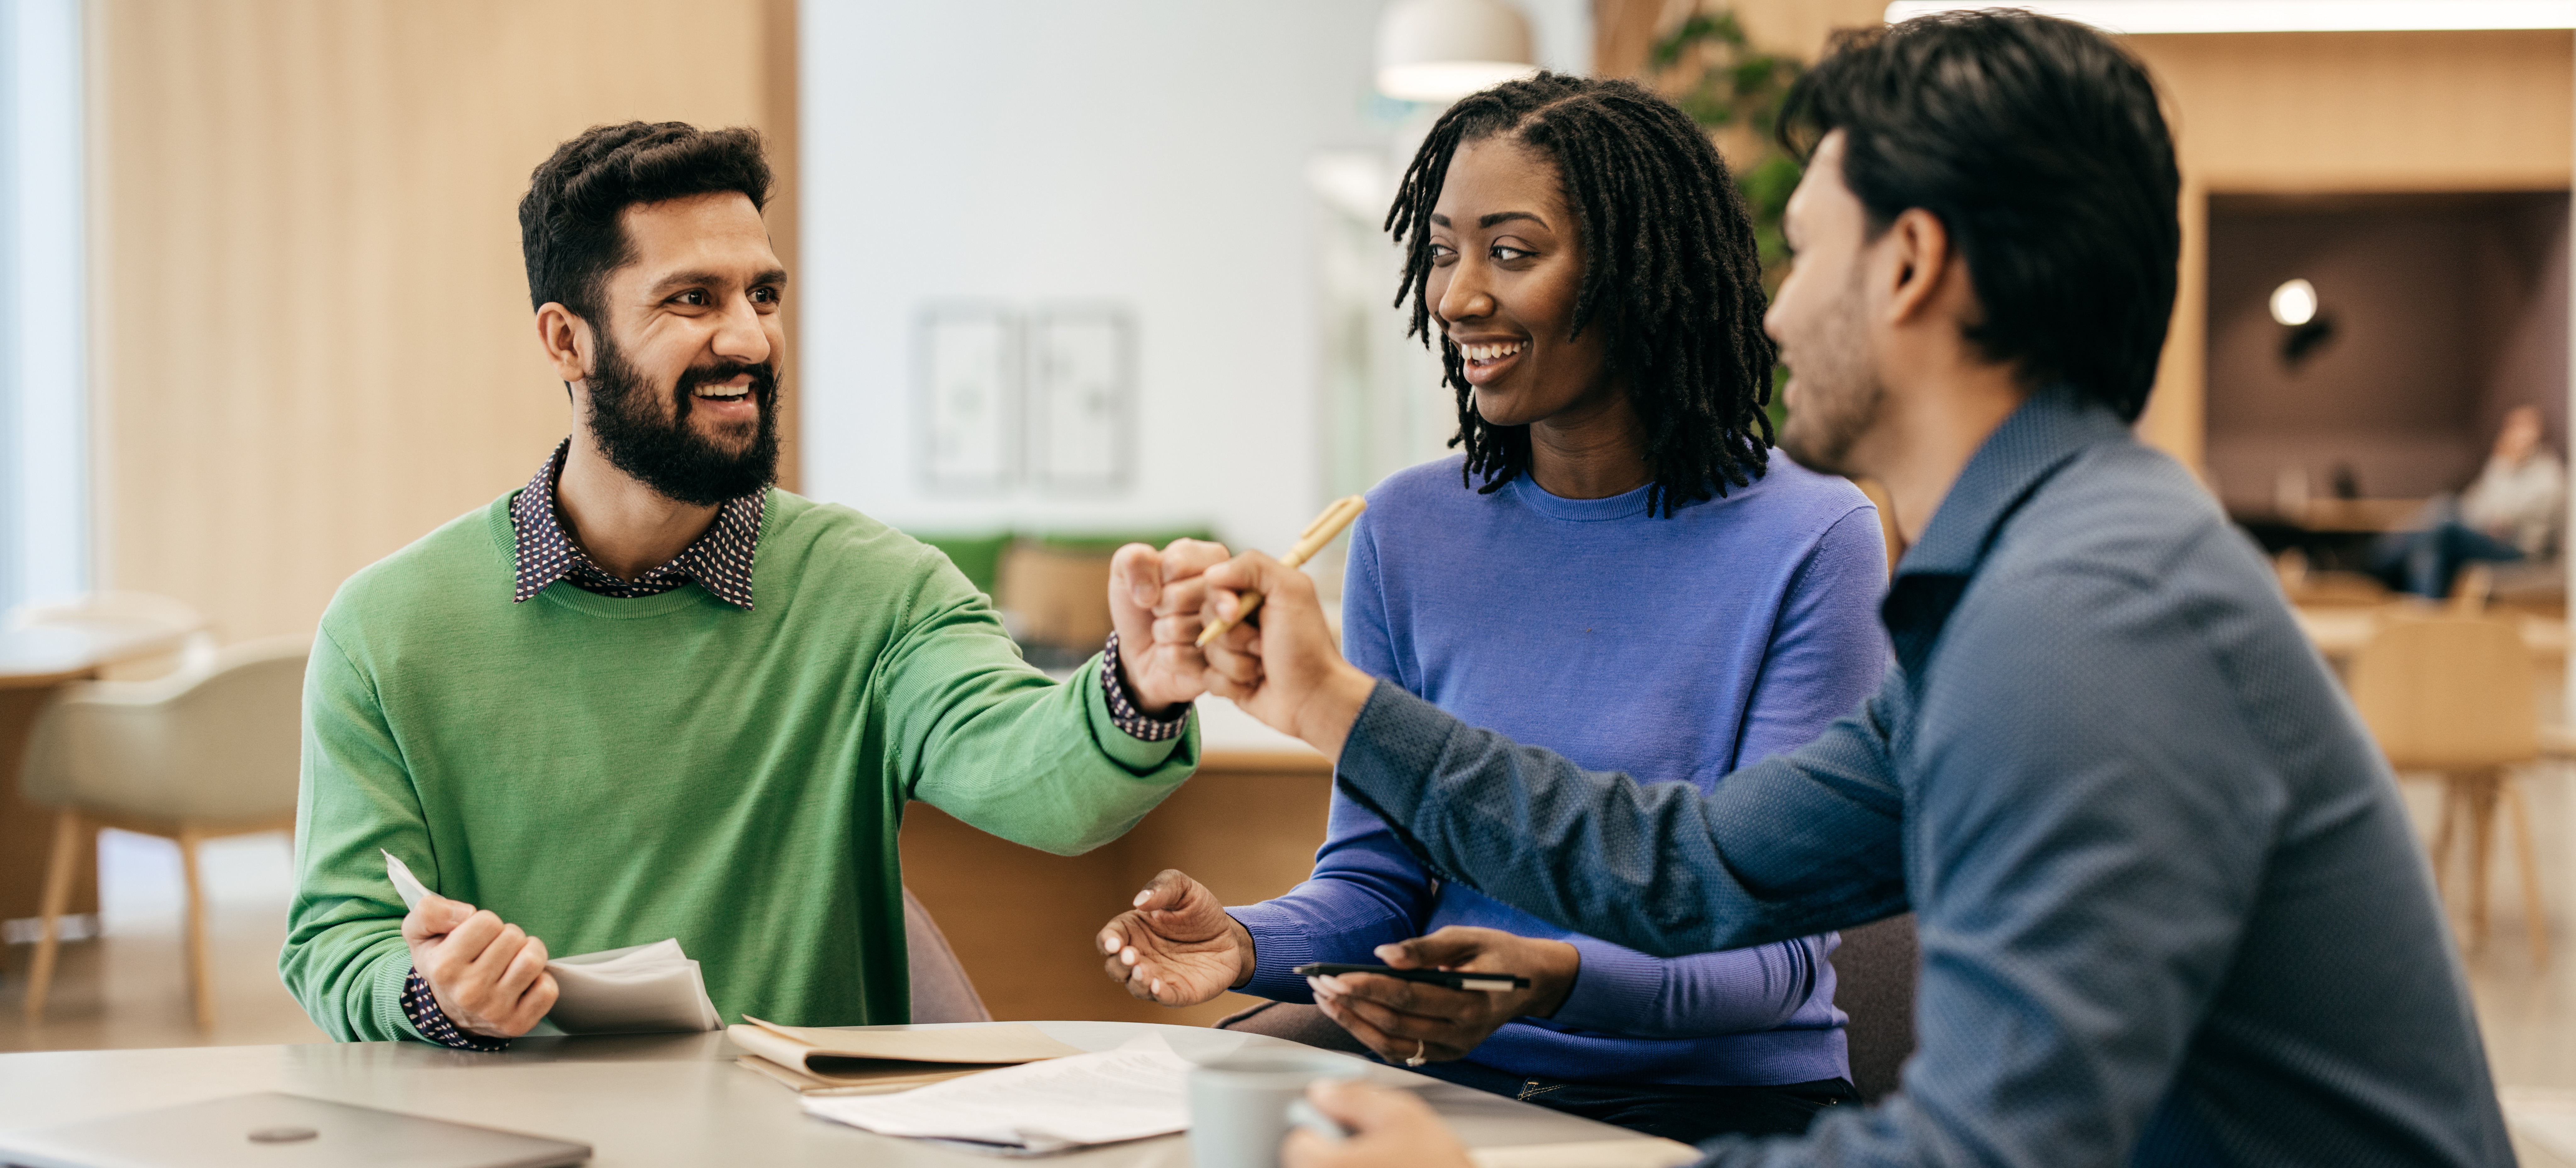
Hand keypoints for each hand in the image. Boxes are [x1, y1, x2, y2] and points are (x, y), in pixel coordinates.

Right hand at [402, 893, 558, 1037]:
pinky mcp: (516, 1024)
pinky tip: (522, 983)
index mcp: (443, 967)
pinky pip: (547, 989)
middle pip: (513, 937)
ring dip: (528, 953)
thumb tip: (465, 913)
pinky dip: (540, 980)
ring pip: (533, 960)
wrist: (449, 1012)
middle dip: (507, 937)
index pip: (488, 921)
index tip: (477, 937)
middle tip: (494, 951)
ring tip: (512, 961)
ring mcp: (493, 1011)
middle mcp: (467, 992)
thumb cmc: (442, 965)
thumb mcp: (421, 934)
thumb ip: (430, 912)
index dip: (485, 923)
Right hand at [1095, 869, 1256, 1005]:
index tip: (1114, 942)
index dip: (1107, 941)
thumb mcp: (1184, 889)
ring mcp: (1157, 976)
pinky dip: (1159, 994)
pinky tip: (1158, 987)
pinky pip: (1164, 997)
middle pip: (1116, 967)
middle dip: (1119, 964)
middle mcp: (1140, 956)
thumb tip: (1140, 900)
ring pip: (1136, 986)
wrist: (1230, 934)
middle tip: (1130, 956)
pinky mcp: (1178, 992)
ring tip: (1143, 971)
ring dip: (1136, 981)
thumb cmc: (1200, 911)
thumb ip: (1163, 887)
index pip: (1109, 938)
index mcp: (1133, 930)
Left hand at [1110, 537, 1231, 712]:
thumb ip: (1133, 560)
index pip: (1176, 563)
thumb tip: (1149, 594)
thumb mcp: (1127, 573)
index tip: (1162, 584)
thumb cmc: (1143, 605)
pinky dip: (1165, 656)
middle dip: (1160, 607)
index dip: (1157, 579)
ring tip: (1171, 631)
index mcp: (1214, 559)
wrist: (1145, 650)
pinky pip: (1177, 656)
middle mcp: (1231, 591)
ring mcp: (1231, 631)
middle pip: (1179, 596)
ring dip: (1162, 632)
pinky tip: (1176, 652)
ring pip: (1178, 628)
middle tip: (1165, 610)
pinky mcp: (1224, 665)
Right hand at [1199, 551, 1376, 757]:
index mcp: (1254, 592)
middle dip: (1234, 637)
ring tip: (1264, 666)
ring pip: (1206, 652)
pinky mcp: (1225, 677)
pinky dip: (1231, 684)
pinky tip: (1254, 685)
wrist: (1313, 697)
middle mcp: (1241, 618)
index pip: (1212, 585)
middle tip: (1263, 644)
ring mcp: (1232, 649)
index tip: (1235, 612)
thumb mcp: (1290, 591)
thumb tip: (1211, 573)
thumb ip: (1252, 566)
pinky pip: (1207, 678)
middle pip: (1205, 619)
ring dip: (1237, 663)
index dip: (1219, 602)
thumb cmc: (1306, 645)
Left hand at [1281, 1079, 1472, 1167]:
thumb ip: (1354, 1098)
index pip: (1296, 1143)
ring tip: (1381, 1165)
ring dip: (1347, 1166)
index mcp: (1327, 1166)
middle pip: (1308, 1166)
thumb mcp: (1403, 1115)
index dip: (1320, 1130)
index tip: (1342, 1130)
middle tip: (1368, 1151)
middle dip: (1330, 1154)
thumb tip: (1320, 1092)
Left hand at [1307, 927, 1579, 1064]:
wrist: (1529, 982)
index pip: (1409, 997)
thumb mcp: (1467, 938)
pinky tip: (1348, 1015)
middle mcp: (1461, 1033)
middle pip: (1395, 1023)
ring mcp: (1453, 1049)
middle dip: (1353, 1003)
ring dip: (1353, 1023)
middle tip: (1319, 982)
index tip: (1335, 975)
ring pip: (1391, 1044)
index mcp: (1470, 1002)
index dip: (1369, 988)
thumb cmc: (1497, 953)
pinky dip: (1370, 1036)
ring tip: (1324, 999)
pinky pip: (1400, 1051)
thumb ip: (1425, 949)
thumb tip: (1383, 955)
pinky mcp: (1445, 1055)